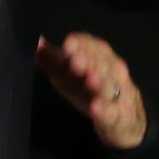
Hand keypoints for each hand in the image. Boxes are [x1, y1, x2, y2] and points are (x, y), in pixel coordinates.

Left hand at [36, 33, 147, 149]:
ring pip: (110, 86)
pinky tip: (96, 108)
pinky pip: (113, 113)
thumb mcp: (69, 73)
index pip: (93, 45)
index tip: (67, 45)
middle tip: (75, 61)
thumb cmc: (89, 89)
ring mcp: (118, 94)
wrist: (124, 118)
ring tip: (89, 80)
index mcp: (101, 56)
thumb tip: (35, 40)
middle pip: (102, 64)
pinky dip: (104, 111)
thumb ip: (52, 58)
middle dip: (89, 61)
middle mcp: (113, 71)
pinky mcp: (119, 118)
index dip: (81, 44)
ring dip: (100, 82)